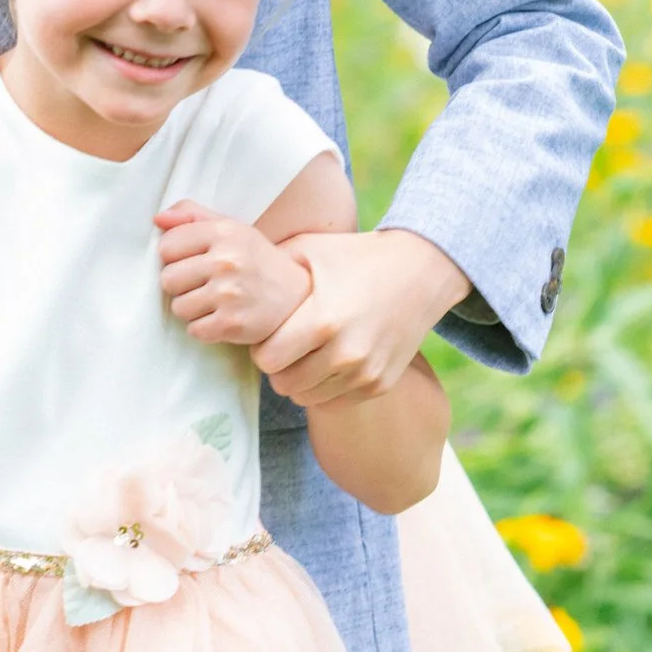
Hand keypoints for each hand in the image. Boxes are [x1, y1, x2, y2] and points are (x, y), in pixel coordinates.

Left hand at [155, 200, 310, 344]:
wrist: (296, 294)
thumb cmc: (254, 258)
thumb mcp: (230, 227)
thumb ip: (192, 215)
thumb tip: (158, 218)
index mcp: (224, 232)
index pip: (167, 246)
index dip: (174, 255)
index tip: (190, 259)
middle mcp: (227, 261)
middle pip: (167, 279)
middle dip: (180, 284)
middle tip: (202, 283)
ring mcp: (230, 294)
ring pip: (178, 307)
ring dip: (191, 307)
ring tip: (212, 300)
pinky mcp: (233, 324)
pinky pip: (194, 330)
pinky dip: (203, 327)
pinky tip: (220, 317)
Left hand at [253, 228, 470, 405]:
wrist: (420, 272)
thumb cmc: (356, 256)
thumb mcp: (310, 250)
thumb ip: (270, 266)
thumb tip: (231, 274)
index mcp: (322, 321)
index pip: (268, 360)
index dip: (262, 348)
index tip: (270, 334)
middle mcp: (345, 354)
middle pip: (285, 384)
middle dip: (279, 367)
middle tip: (286, 345)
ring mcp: (366, 373)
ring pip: (308, 398)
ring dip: (301, 379)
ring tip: (307, 352)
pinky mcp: (380, 385)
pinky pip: (336, 401)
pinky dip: (327, 386)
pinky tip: (330, 360)